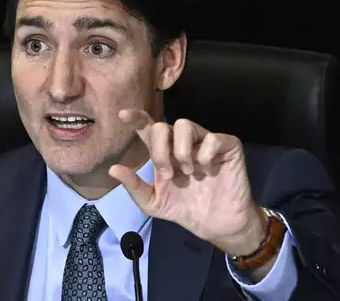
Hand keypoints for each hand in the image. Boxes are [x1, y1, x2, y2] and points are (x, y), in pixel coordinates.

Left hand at [109, 109, 267, 256]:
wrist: (215, 224)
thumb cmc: (184, 209)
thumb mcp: (153, 202)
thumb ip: (134, 186)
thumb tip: (113, 169)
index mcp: (163, 152)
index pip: (148, 127)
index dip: (136, 118)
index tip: (123, 115)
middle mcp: (182, 143)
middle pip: (162, 126)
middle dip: (160, 151)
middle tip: (168, 175)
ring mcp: (204, 141)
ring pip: (185, 124)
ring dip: (181, 150)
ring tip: (188, 172)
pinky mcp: (227, 146)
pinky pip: (213, 137)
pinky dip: (207, 155)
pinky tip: (208, 171)